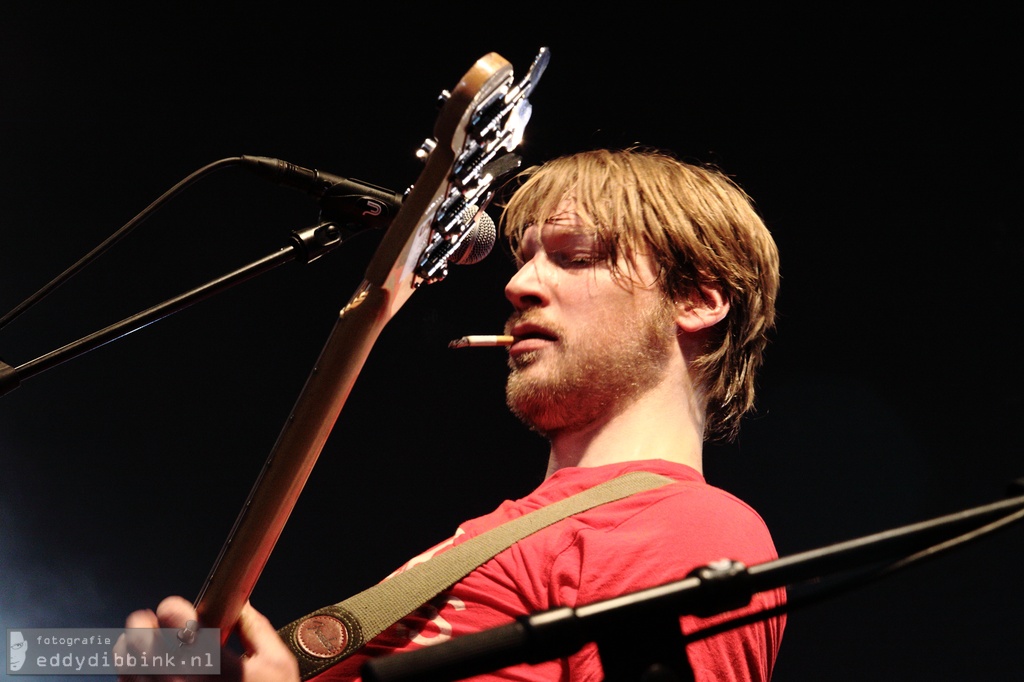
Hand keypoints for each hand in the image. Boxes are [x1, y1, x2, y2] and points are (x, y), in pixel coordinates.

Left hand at [116, 596, 298, 681]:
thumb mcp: (276, 665)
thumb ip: (255, 628)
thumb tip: (241, 606)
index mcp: (214, 664)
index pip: (175, 620)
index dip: (173, 608)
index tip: (178, 612)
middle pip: (139, 640)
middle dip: (144, 625)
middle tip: (152, 624)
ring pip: (128, 666)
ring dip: (133, 652)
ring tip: (148, 650)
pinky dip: (134, 677)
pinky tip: (150, 675)